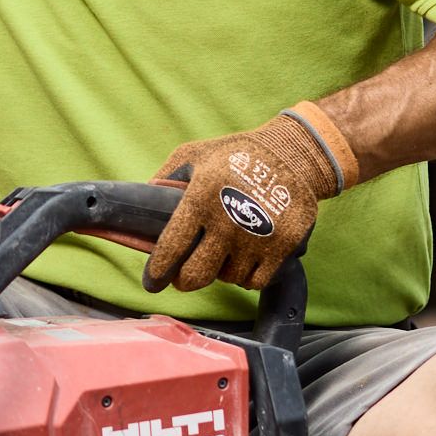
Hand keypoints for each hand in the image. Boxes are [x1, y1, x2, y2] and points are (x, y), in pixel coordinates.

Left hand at [144, 106, 351, 292]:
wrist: (293, 153)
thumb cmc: (237, 154)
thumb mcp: (194, 155)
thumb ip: (165, 177)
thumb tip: (142, 202)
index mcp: (201, 198)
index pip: (171, 248)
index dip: (157, 271)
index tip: (152, 282)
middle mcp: (228, 221)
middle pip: (196, 275)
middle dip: (185, 280)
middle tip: (184, 276)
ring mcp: (257, 236)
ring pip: (227, 278)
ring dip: (221, 271)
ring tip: (223, 252)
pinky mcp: (283, 246)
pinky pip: (255, 281)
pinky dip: (247, 275)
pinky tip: (245, 257)